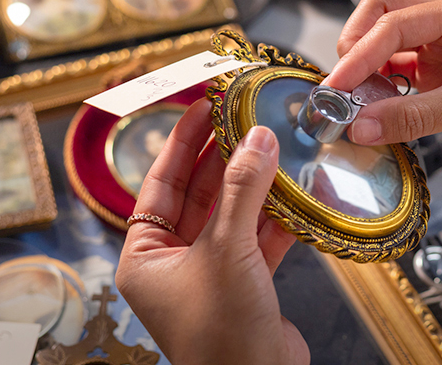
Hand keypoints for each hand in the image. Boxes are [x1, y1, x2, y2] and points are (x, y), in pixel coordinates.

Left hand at [116, 100, 307, 364]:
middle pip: (198, 195)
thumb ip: (243, 190)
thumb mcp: (226, 251)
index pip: (160, 183)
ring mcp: (211, 275)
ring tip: (275, 146)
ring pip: (232, 215)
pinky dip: (277, 218)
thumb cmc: (222, 335)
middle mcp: (173, 264)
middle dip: (224, 158)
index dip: (182, 142)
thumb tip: (257, 139)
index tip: (202, 106)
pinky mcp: (246, 286)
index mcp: (145, 257)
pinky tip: (295, 192)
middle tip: (243, 117)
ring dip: (256, 185)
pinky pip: (258, 240)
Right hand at [322, 0, 441, 171]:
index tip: (336, 86)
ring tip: (358, 101)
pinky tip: (376, 106)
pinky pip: (400, 67)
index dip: (359, 54)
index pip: (394, 22)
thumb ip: (409, 116)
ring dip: (368, 68)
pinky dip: (383, 85)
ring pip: (388, 41)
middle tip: (342, 87)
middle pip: (383, 15)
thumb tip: (359, 124)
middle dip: (357, 48)